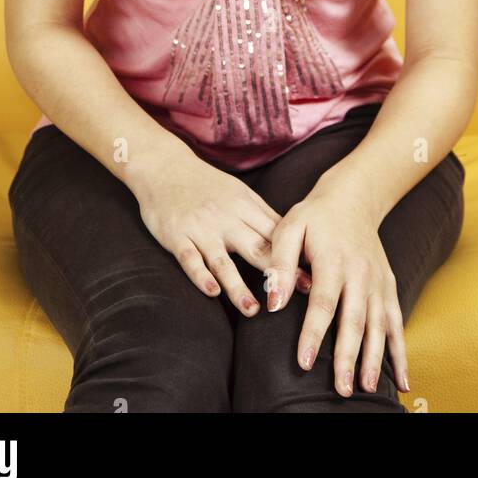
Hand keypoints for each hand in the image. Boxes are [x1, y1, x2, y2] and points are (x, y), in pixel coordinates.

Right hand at [131, 148, 311, 316]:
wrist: (163, 166)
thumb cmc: (205, 184)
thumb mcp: (237, 192)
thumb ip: (260, 216)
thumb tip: (292, 241)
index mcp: (244, 205)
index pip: (275, 234)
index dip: (295, 258)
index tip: (314, 279)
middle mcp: (225, 217)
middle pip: (256, 248)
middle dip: (277, 273)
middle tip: (295, 299)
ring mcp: (200, 228)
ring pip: (223, 262)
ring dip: (239, 288)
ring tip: (254, 311)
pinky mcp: (176, 236)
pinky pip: (190, 259)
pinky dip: (201, 276)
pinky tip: (212, 292)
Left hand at [264, 172, 408, 396]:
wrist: (353, 199)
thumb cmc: (315, 217)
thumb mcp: (290, 227)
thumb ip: (280, 263)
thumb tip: (273, 303)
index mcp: (333, 260)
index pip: (322, 302)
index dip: (313, 333)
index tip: (304, 362)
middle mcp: (360, 274)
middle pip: (354, 320)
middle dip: (348, 356)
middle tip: (340, 388)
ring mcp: (378, 282)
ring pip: (378, 326)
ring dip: (374, 359)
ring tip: (367, 389)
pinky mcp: (389, 288)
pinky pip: (396, 324)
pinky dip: (401, 353)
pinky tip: (403, 380)